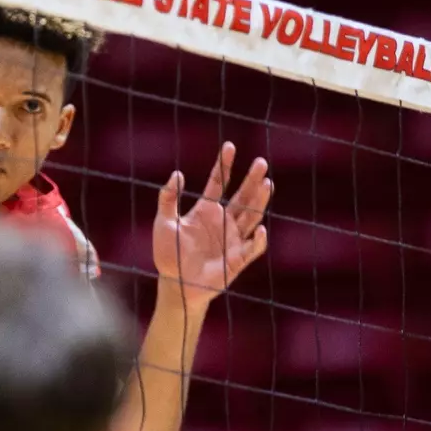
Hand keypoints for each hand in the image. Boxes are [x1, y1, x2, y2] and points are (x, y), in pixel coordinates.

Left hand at [154, 142, 271, 308]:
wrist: (175, 284)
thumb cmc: (169, 254)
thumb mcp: (163, 222)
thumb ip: (168, 198)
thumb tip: (178, 173)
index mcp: (207, 210)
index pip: (219, 182)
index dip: (224, 165)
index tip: (229, 146)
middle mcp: (225, 221)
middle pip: (242, 196)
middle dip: (252, 179)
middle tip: (261, 162)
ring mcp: (233, 239)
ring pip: (251, 216)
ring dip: (259, 201)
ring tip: (267, 183)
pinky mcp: (238, 259)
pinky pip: (252, 248)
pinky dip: (257, 240)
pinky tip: (260, 229)